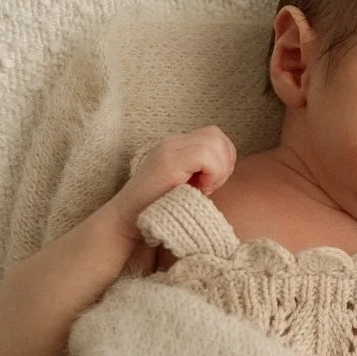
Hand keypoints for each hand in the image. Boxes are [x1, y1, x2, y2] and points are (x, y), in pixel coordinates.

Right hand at [107, 126, 236, 237]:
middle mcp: (172, 142)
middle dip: (225, 162)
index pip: (214, 135)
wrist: (127, 220)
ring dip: (218, 169)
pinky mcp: (168, 163)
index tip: (213, 182)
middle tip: (211, 185)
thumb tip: (229, 165)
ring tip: (205, 188)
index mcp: (177, 145)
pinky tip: (201, 189)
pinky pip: (205, 156)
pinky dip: (212, 173)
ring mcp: (169, 150)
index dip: (224, 157)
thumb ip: (203, 170)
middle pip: (216, 135)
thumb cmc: (160, 207)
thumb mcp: (188, 184)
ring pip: (214, 143)